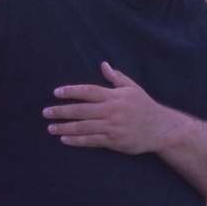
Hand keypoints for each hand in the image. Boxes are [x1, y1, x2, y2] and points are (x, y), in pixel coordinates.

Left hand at [44, 62, 173, 153]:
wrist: (160, 128)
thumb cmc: (145, 106)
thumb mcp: (132, 88)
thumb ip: (116, 77)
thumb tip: (103, 64)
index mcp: (114, 96)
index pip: (88, 91)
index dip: (71, 91)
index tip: (56, 93)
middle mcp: (111, 110)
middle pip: (81, 110)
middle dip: (61, 111)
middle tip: (46, 112)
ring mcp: (112, 126)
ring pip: (83, 127)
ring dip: (65, 128)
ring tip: (51, 128)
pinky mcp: (114, 141)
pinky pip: (92, 141)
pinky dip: (77, 141)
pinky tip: (65, 140)